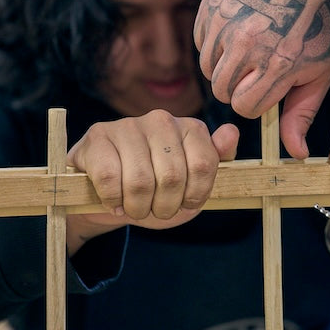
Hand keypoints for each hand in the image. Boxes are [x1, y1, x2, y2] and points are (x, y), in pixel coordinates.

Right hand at [65, 110, 238, 253]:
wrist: (112, 192)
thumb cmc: (159, 188)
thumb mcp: (194, 182)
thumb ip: (218, 160)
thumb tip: (231, 132)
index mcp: (190, 128)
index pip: (203, 166)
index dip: (195, 195)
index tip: (185, 203)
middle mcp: (161, 119)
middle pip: (172, 177)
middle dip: (165, 206)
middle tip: (157, 210)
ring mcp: (128, 125)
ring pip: (140, 181)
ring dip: (138, 207)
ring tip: (137, 208)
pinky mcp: (98, 137)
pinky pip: (109, 178)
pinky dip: (113, 200)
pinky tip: (115, 202)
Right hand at [194, 0, 329, 159]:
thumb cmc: (313, 29)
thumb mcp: (318, 73)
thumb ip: (301, 115)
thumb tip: (295, 154)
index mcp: (277, 62)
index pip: (244, 107)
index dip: (255, 102)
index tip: (268, 87)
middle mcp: (247, 43)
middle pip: (221, 91)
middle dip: (238, 86)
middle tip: (258, 67)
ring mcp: (225, 24)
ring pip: (208, 70)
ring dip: (225, 67)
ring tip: (249, 48)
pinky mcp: (209, 10)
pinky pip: (202, 45)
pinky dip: (216, 45)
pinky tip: (237, 30)